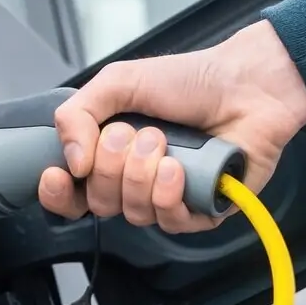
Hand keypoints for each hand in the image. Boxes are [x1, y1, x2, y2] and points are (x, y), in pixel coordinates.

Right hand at [38, 19, 305, 232]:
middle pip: (99, 203)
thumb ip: (77, 113)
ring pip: (133, 214)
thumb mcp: (119, 81)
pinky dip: (169, 194)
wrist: (247, 84)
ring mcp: (168, 198)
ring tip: (163, 142)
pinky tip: (179, 168)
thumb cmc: (190, 80)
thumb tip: (70, 162)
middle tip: (134, 133)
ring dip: (142, 175)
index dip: (58, 194)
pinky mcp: (201, 211)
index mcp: (111, 154)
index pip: (71, 193)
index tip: (58, 176)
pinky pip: (171, 223)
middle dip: (111, 167)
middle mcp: (136, 180)